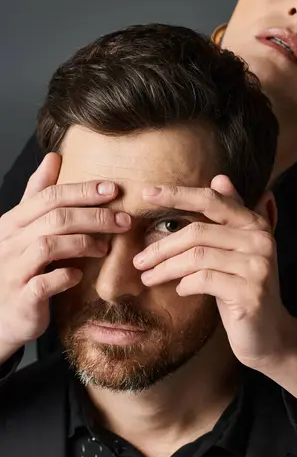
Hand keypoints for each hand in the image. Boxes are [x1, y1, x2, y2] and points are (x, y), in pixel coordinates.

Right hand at [0, 153, 131, 362]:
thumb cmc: (17, 265)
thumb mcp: (23, 227)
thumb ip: (38, 194)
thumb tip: (54, 157)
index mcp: (14, 222)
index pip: (50, 196)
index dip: (83, 191)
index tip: (113, 189)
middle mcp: (11, 242)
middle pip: (56, 218)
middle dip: (95, 216)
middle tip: (124, 220)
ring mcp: (14, 270)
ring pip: (49, 245)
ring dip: (84, 243)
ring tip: (105, 248)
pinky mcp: (22, 298)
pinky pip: (45, 283)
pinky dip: (65, 277)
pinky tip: (79, 275)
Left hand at [134, 175, 289, 370]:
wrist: (269, 334)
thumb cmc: (244, 288)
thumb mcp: (238, 249)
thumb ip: (231, 215)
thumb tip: (220, 177)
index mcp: (255, 224)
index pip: (212, 201)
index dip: (178, 194)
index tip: (147, 192)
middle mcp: (261, 240)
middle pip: (198, 233)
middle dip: (162, 246)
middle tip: (138, 260)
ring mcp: (258, 267)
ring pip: (197, 257)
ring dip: (166, 268)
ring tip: (148, 277)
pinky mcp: (250, 293)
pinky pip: (204, 280)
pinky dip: (185, 285)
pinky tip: (180, 290)